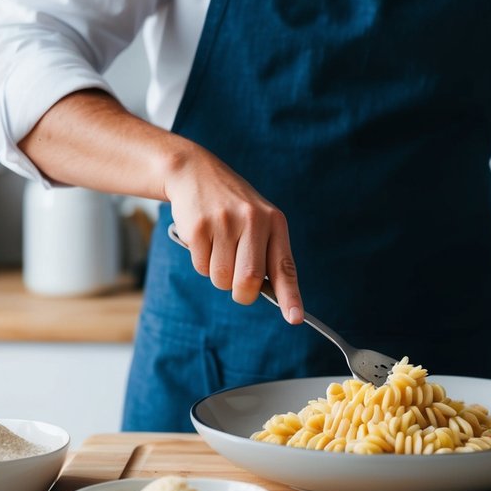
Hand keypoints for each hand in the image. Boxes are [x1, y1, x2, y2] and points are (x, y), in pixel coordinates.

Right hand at [164, 146, 302, 324]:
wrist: (195, 172)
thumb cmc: (231, 207)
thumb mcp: (257, 220)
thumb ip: (265, 253)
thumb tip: (269, 295)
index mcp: (274, 222)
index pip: (285, 267)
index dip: (290, 296)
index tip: (295, 318)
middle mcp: (253, 221)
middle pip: (249, 280)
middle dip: (242, 293)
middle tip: (238, 286)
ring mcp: (225, 223)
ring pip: (222, 278)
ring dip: (218, 275)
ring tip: (218, 248)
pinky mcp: (199, 227)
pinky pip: (201, 267)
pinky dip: (201, 262)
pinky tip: (203, 239)